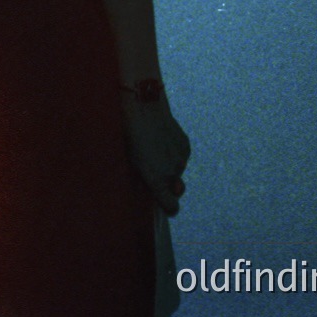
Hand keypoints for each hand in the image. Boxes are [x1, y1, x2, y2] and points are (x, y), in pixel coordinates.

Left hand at [122, 99, 190, 215]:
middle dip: (166, 182)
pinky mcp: (186, 146)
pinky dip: (173, 152)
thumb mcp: (131, 161)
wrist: (145, 109)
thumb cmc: (130, 136)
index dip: (169, 207)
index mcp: (156, 180)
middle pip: (174, 187)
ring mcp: (181, 159)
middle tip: (152, 165)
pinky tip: (162, 139)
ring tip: (154, 147)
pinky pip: (180, 155)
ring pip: (177, 169)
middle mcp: (172, 173)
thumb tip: (149, 187)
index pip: (171, 206)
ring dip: (169, 164)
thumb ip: (143, 178)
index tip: (166, 206)